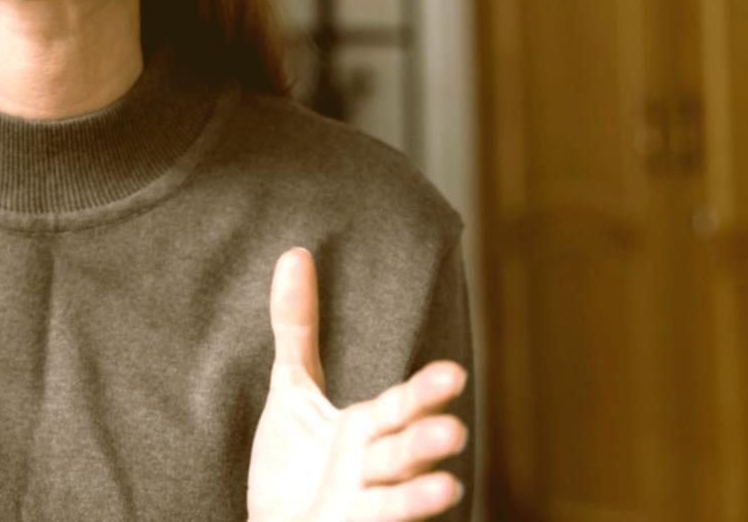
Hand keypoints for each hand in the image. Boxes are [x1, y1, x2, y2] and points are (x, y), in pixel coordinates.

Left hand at [247, 248, 467, 521]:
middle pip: (406, 446)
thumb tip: (294, 252)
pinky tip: (433, 497)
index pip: (401, 406)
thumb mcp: (292, 391)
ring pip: (399, 492)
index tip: (454, 373)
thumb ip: (297, 327)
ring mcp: (365, 503)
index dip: (426, 392)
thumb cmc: (296, 466)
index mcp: (367, 429)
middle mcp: (374, 466)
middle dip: (428, 431)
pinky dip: (401, 511)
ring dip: (422, 489)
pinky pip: (379, 520)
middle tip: (455, 419)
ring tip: (450, 471)